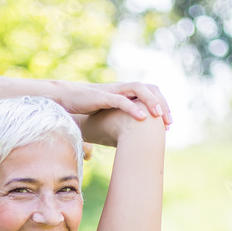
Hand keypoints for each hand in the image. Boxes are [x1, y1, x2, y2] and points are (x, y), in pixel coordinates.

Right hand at [52, 79, 171, 127]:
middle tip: (169, 123)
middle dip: (162, 104)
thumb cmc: (83, 109)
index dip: (162, 105)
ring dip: (151, 102)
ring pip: (138, 90)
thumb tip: (121, 142)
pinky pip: (121, 100)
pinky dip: (133, 108)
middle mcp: (121, 88)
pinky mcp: (102, 96)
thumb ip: (115, 124)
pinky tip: (142, 118)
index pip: (150, 92)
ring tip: (159, 117)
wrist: (63, 98)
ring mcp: (113, 91)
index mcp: (124, 91)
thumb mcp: (104, 116)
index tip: (167, 124)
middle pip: (149, 89)